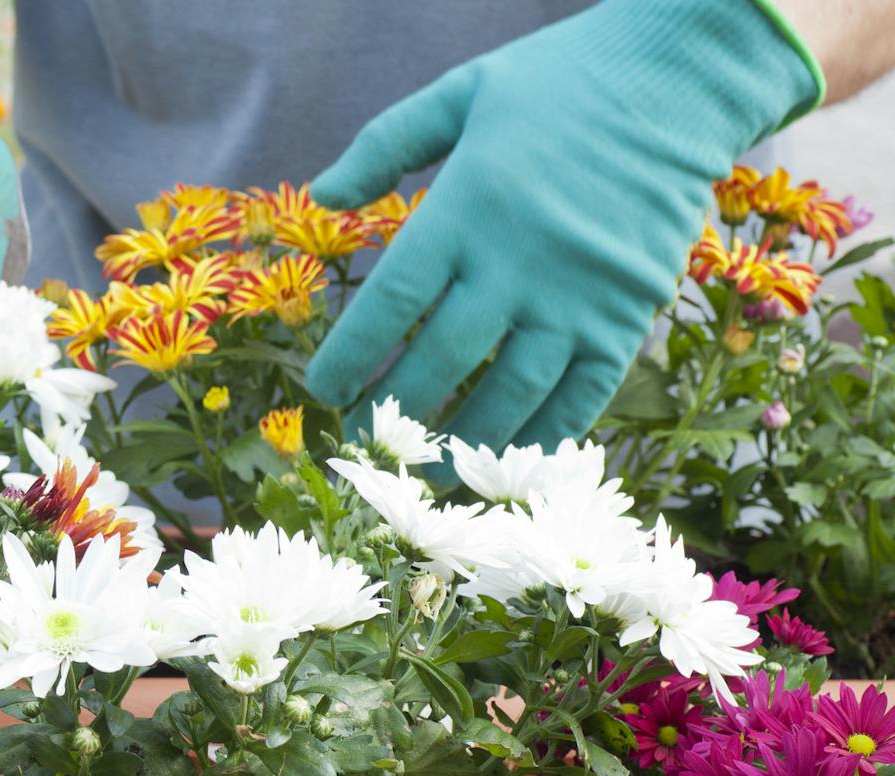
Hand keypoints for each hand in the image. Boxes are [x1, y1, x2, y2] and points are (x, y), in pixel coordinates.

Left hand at [304, 0, 820, 452]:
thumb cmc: (561, 86)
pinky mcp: (628, 315)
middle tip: (366, 439)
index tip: (320, 390)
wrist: (681, 81)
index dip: (351, 355)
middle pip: (442, 358)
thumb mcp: (462, 93)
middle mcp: (519, 262)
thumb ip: (386, 144)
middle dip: (396, 409)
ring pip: (510, 391)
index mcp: (467, 209)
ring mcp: (578, 295)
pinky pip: (582, 394)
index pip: (392, 302)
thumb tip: (323, 194)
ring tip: (429, 468)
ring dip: (464, 439)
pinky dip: (544, 436)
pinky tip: (511, 460)